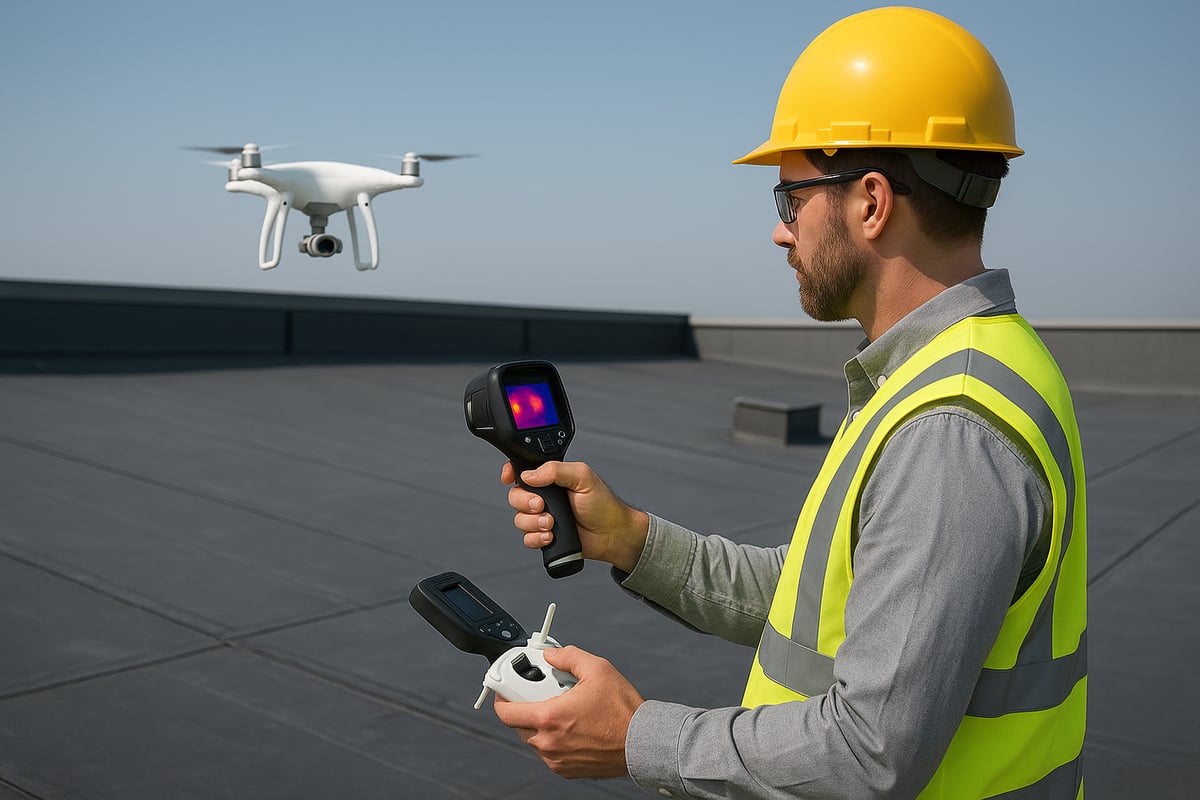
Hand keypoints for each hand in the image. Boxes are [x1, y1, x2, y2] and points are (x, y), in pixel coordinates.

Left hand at [492, 645, 644, 779]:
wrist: (642, 743)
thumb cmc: (622, 710)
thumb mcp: (598, 669)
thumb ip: (569, 657)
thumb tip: (552, 655)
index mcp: (549, 718)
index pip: (506, 712)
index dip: (502, 698)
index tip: (505, 690)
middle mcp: (548, 742)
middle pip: (518, 724)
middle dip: (525, 707)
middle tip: (541, 694)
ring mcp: (556, 759)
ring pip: (533, 739)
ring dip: (539, 724)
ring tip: (562, 709)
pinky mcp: (565, 770)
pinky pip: (548, 752)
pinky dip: (552, 739)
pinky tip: (571, 726)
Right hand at [502, 461, 648, 572]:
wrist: (612, 534)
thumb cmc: (603, 504)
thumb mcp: (582, 477)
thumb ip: (556, 470)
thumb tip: (529, 474)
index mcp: (551, 478)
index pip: (523, 471)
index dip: (510, 473)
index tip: (508, 478)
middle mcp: (545, 497)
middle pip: (515, 496)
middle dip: (525, 502)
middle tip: (542, 506)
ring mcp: (543, 517)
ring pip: (519, 519)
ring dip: (533, 523)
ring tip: (552, 524)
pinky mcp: (544, 536)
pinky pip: (527, 538)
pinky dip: (536, 538)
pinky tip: (551, 536)